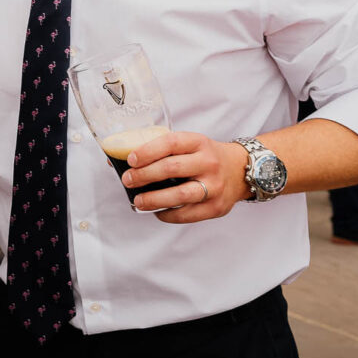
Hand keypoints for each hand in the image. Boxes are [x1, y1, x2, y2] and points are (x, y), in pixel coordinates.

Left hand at [123, 131, 250, 221]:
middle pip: (172, 168)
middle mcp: (208, 163)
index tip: (130, 159)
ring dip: (154, 199)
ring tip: (138, 201)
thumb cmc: (204, 156)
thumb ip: (159, 150)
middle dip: (144, 175)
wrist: (240, 170)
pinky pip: (187, 214)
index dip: (148, 151)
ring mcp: (214, 186)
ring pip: (180, 194)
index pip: (171, 143)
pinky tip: (157, 212)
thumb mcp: (188, 145)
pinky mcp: (216, 207)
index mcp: (198, 143)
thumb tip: (117, 158)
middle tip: (128, 180)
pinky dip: (168, 214)